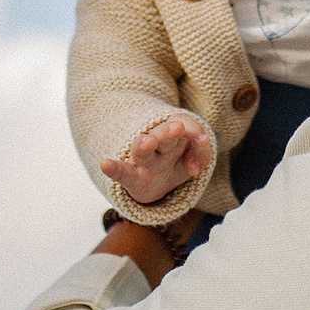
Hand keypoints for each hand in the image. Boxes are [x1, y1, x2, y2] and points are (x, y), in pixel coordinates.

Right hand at [99, 116, 214, 204]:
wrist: (152, 184)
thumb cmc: (173, 163)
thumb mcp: (193, 159)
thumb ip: (200, 155)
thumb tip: (195, 166)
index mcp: (173, 136)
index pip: (184, 125)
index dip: (194, 131)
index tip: (204, 140)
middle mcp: (156, 145)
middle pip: (162, 135)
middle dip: (169, 131)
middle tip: (177, 127)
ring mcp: (142, 161)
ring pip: (142, 151)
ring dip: (144, 145)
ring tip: (148, 142)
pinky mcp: (131, 178)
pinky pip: (122, 173)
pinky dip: (114, 169)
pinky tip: (105, 164)